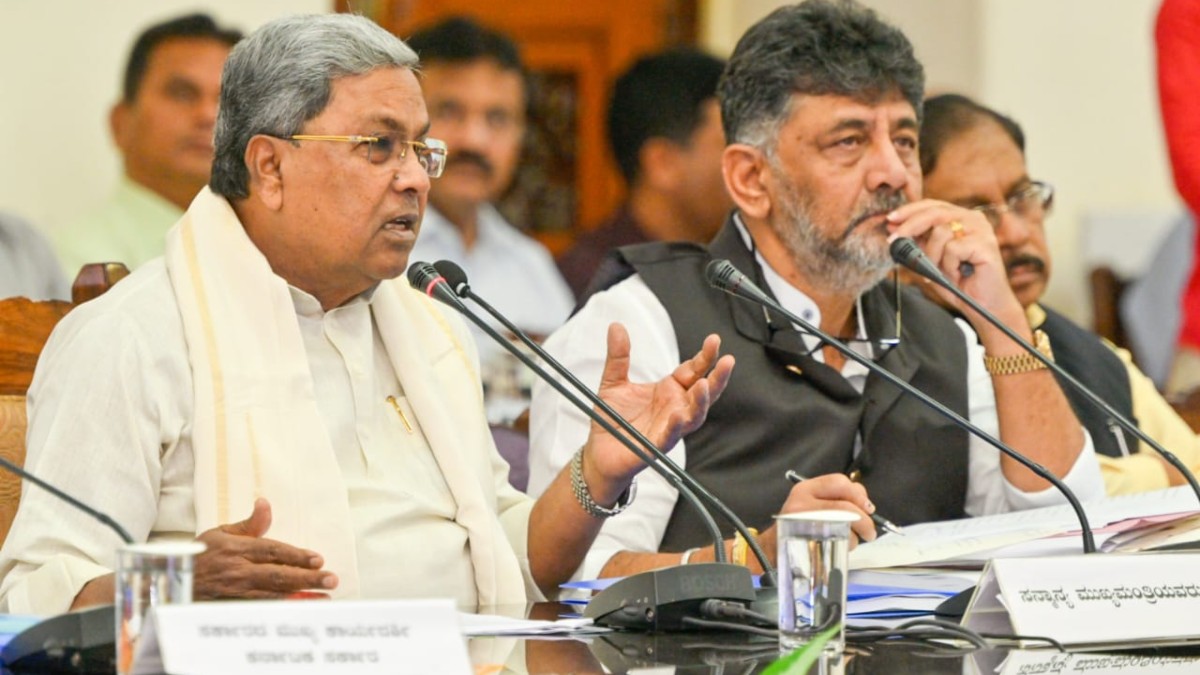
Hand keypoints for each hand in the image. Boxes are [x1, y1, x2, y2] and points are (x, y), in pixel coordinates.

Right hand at [193, 498, 337, 599]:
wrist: (171, 581)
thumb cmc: (199, 555)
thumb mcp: (221, 532)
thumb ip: (249, 523)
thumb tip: (265, 503)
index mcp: (236, 548)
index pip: (272, 551)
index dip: (297, 556)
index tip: (318, 559)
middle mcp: (237, 570)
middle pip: (278, 575)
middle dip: (307, 578)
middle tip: (331, 580)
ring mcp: (235, 591)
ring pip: (272, 595)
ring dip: (300, 597)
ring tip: (323, 598)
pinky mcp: (232, 607)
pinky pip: (261, 609)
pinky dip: (281, 609)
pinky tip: (299, 609)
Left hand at [580, 323, 733, 502]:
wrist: (599, 451)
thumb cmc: (612, 418)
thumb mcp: (613, 381)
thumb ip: (618, 356)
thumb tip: (616, 325)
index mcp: (669, 390)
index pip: (694, 370)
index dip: (705, 356)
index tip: (714, 340)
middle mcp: (676, 408)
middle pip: (704, 391)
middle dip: (717, 377)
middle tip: (728, 360)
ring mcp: (671, 427)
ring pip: (695, 414)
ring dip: (702, 401)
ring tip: (704, 384)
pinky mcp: (658, 446)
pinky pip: (672, 436)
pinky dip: (677, 426)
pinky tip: (679, 415)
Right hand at [762, 474, 877, 548]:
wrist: (773, 546)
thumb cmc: (799, 524)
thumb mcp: (812, 503)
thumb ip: (837, 498)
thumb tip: (866, 505)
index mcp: (806, 488)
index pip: (839, 482)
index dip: (859, 494)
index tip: (868, 507)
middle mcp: (802, 502)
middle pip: (844, 505)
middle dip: (864, 519)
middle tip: (870, 531)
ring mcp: (804, 522)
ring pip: (843, 525)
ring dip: (855, 536)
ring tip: (852, 540)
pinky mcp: (807, 540)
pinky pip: (838, 541)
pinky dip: (847, 545)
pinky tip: (840, 545)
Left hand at [886, 199, 1024, 327]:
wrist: (982, 306)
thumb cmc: (958, 283)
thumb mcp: (930, 259)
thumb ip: (917, 242)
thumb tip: (893, 226)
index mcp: (961, 217)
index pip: (932, 205)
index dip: (909, 211)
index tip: (889, 219)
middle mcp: (974, 219)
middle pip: (934, 213)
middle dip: (909, 226)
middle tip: (893, 240)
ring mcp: (982, 230)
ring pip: (941, 232)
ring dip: (933, 256)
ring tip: (940, 271)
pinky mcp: (986, 244)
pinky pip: (953, 249)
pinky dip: (948, 265)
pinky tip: (958, 274)